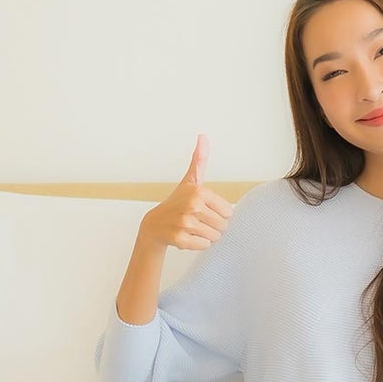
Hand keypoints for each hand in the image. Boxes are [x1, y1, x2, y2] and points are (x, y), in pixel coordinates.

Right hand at [140, 133, 234, 250]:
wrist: (154, 225)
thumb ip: (199, 159)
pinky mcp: (180, 240)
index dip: (219, 213)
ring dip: (207, 236)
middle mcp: (192, 206)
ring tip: (193, 229)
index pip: (229, 211)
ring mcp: (185, 224)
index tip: (204, 210)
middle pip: (223, 225)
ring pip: (215, 237)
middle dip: (214, 226)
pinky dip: (198, 244)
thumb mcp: (190, 180)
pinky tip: (187, 237)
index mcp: (199, 192)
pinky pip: (204, 246)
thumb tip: (203, 135)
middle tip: (198, 221)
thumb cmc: (177, 202)